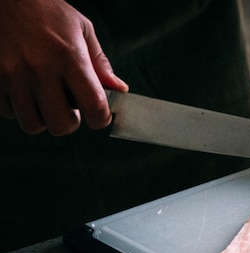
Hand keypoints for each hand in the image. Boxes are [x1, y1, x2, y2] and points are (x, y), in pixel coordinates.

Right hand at [0, 0, 127, 135]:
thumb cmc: (45, 10)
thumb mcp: (81, 28)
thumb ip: (100, 63)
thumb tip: (119, 89)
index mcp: (69, 56)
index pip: (94, 106)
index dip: (100, 118)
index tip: (98, 115)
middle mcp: (39, 67)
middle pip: (62, 125)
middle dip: (69, 121)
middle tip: (68, 107)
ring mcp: (11, 74)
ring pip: (33, 124)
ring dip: (43, 117)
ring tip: (44, 98)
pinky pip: (7, 113)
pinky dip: (17, 108)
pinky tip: (22, 90)